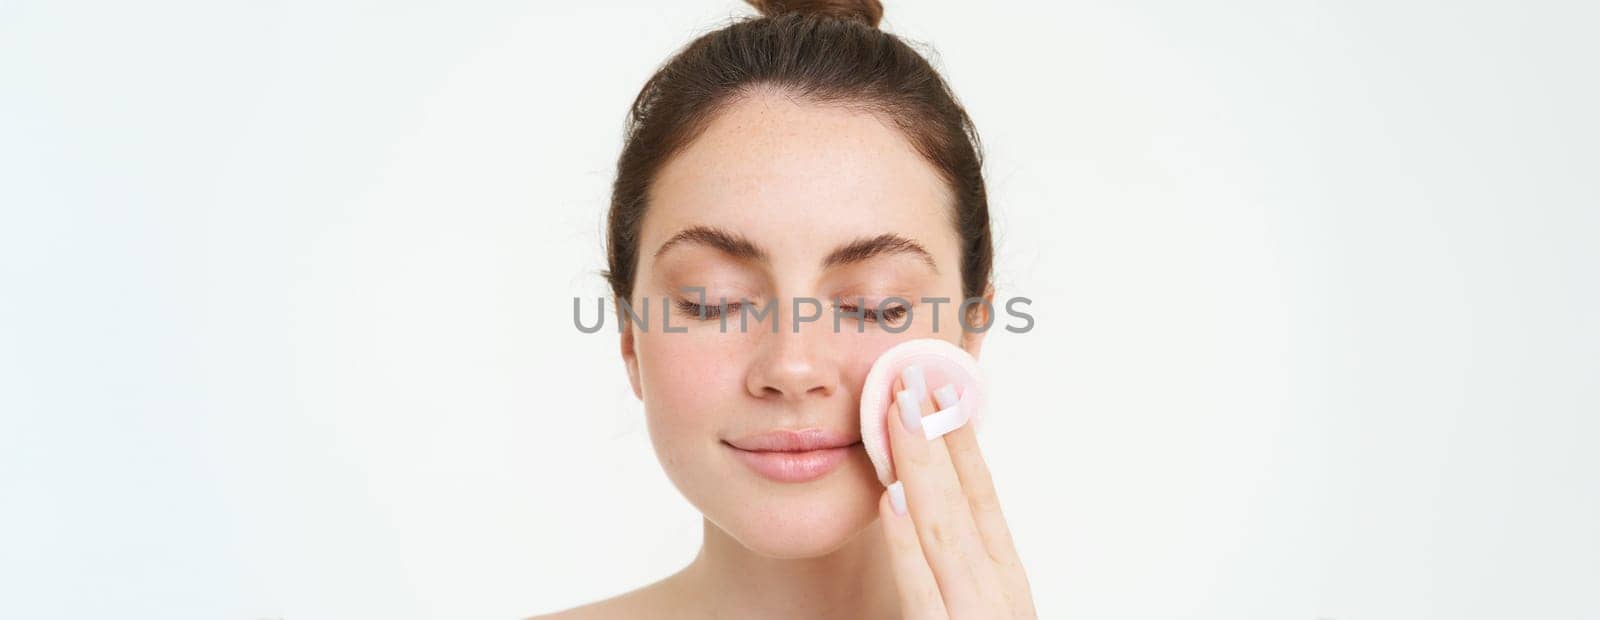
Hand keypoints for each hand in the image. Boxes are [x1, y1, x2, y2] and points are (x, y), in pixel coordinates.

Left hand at [878, 364, 1036, 618]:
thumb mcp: (981, 607)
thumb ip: (960, 568)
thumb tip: (927, 503)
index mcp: (1004, 580)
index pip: (981, 495)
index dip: (962, 439)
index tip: (944, 388)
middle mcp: (995, 592)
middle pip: (962, 499)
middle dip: (936, 433)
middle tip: (910, 375)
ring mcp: (972, 614)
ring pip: (944, 529)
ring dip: (921, 465)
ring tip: (899, 413)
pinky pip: (920, 588)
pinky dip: (906, 541)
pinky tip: (889, 498)